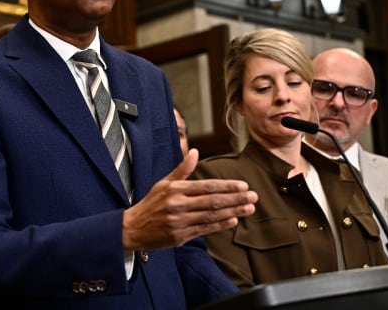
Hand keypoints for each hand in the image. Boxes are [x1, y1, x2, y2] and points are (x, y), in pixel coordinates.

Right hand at [121, 148, 257, 250]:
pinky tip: (233, 220)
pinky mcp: (181, 236)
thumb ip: (182, 170)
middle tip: (253, 196)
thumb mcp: (164, 183)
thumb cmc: (151, 203)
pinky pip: (205, 229)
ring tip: (249, 208)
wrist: (133, 228)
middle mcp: (178, 205)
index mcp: (175, 190)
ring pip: (212, 216)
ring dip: (233, 211)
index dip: (227, 186)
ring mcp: (180, 222)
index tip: (243, 186)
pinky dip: (220, 225)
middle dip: (236, 199)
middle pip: (213, 201)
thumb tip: (194, 152)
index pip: (207, 186)